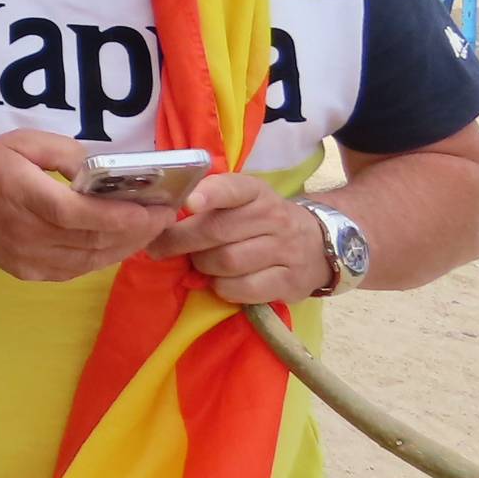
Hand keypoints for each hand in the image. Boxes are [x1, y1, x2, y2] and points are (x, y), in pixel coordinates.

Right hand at [0, 132, 176, 282]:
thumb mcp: (22, 142)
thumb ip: (65, 153)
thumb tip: (102, 170)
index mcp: (22, 194)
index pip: (79, 214)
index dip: (122, 216)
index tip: (157, 208)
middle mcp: (27, 233)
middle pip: (94, 240)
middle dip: (138, 230)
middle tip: (166, 214)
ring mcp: (29, 260)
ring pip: (92, 260)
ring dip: (128, 246)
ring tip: (151, 228)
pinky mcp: (31, 273)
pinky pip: (79, 269)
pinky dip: (106, 256)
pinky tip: (121, 242)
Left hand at [150, 174, 329, 305]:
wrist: (317, 246)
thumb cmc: (261, 221)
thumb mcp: (243, 202)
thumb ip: (210, 203)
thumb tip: (161, 217)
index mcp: (256, 192)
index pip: (233, 188)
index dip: (209, 194)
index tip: (188, 202)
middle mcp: (274, 218)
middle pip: (217, 230)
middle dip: (180, 241)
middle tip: (161, 247)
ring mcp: (285, 251)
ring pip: (228, 261)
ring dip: (203, 266)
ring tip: (200, 264)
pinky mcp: (290, 282)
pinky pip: (244, 289)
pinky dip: (223, 288)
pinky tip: (221, 282)